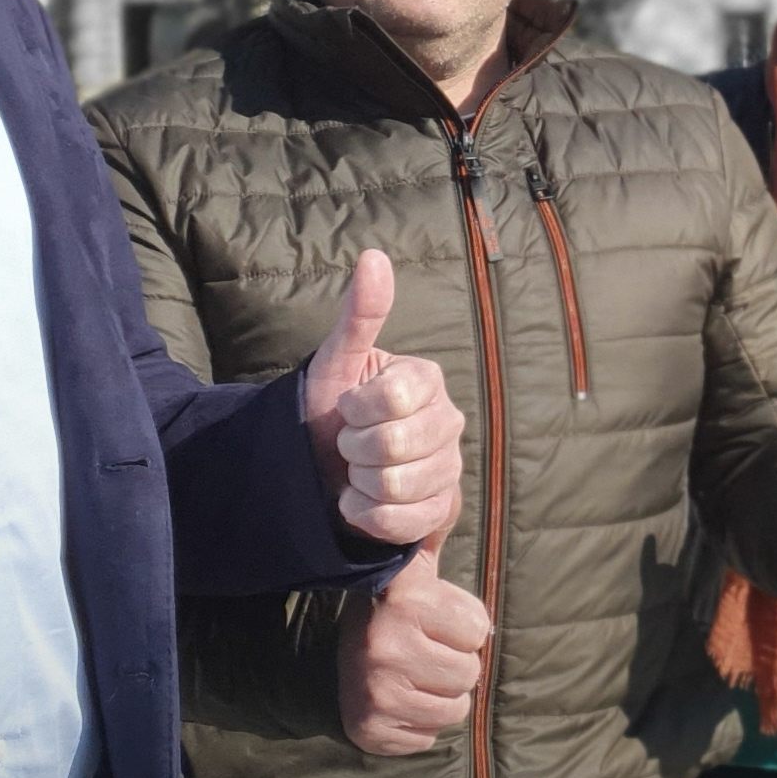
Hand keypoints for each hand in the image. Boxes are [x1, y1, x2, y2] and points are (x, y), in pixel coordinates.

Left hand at [303, 249, 465, 544]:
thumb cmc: (333, 410)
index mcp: (428, 380)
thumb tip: (373, 257)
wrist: (327, 467)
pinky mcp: (440, 511)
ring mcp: (449, 469)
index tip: (348, 407)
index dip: (357, 407)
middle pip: (395, 445)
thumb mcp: (338, 363)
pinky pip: (402, 521)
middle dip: (355, 447)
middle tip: (349, 442)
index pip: (393, 397)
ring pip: (398, 486)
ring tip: (356, 471)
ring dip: (360, 482)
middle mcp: (449, 422)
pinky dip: (368, 515)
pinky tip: (361, 501)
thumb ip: (360, 314)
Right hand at [339, 527, 490, 756]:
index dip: (462, 625)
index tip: (434, 617)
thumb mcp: (413, 565)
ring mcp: (376, 692)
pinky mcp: (369, 729)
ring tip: (413, 675)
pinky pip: (428, 737)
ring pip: (454, 710)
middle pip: (470, 674)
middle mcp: (386, 646)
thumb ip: (434, 528)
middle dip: (454, 664)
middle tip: (423, 651)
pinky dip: (419, 723)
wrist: (325, 652)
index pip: (478, 630)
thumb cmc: (393, 607)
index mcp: (404, 600)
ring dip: (440, 695)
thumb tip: (449, 492)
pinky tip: (398, 700)